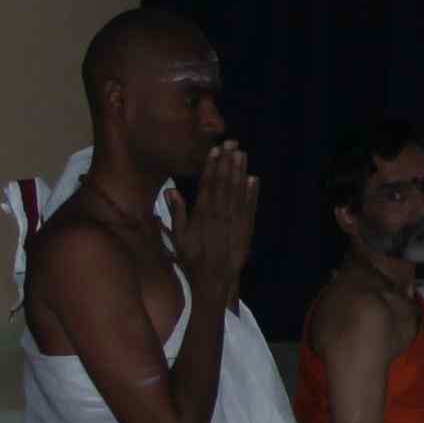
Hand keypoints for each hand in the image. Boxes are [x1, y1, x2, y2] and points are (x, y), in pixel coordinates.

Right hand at [173, 144, 260, 301]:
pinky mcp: (246, 229)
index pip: (208, 183)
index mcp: (203, 213)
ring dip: (240, 171)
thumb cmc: (192, 258)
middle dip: (228, 161)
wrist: (214, 279)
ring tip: (242, 154)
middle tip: (232, 143)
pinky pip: (250, 207)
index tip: (215, 150)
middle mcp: (220, 213)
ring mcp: (235, 220)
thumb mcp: (178, 236)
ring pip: (238, 191)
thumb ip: (176, 212)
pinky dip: (252, 193)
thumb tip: (170, 189)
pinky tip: (253, 179)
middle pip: (224, 182)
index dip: (212, 165)